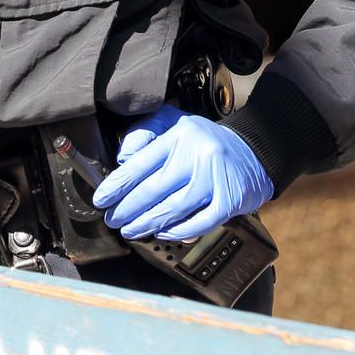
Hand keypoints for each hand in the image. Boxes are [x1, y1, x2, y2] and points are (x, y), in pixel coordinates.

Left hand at [92, 111, 272, 240]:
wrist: (253, 152)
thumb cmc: (204, 140)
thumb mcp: (172, 122)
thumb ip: (144, 133)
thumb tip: (123, 159)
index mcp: (179, 135)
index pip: (141, 162)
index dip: (117, 184)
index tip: (101, 198)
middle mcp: (196, 156)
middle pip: (153, 189)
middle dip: (127, 209)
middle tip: (112, 219)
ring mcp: (214, 180)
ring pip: (172, 209)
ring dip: (146, 223)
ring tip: (130, 230)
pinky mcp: (229, 201)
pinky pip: (198, 223)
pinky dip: (177, 231)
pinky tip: (162, 232)